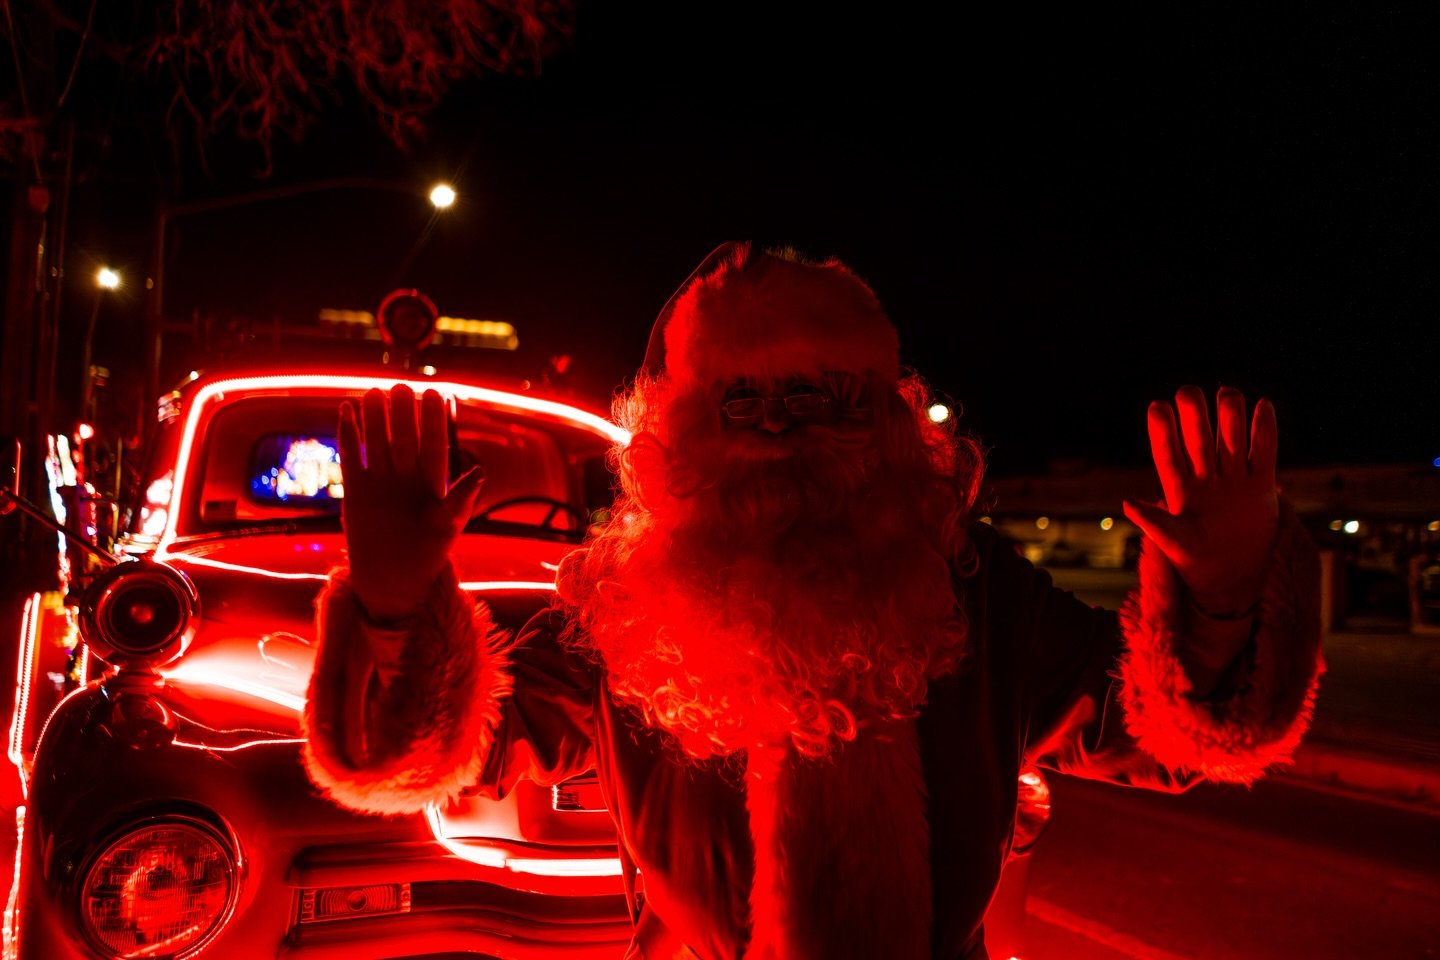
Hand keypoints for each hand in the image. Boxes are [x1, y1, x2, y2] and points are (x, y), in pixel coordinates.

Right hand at [336, 385, 484, 620]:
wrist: (394, 579)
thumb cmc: (428, 553)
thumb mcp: (447, 526)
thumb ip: (460, 498)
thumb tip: (480, 472)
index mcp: (432, 482)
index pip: (433, 444)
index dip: (433, 420)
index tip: (434, 394)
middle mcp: (407, 476)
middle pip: (404, 438)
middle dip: (403, 414)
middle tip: (401, 388)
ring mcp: (381, 481)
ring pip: (378, 442)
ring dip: (376, 419)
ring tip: (374, 393)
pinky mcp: (357, 490)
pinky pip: (352, 456)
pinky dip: (349, 434)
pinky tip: (346, 409)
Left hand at [1123, 386, 1279, 615]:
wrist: (1231, 575)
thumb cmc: (1193, 559)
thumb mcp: (1173, 543)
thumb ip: (1155, 523)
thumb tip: (1128, 504)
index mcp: (1178, 489)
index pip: (1168, 454)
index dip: (1162, 432)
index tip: (1157, 407)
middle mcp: (1204, 478)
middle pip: (1199, 441)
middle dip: (1194, 417)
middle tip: (1188, 391)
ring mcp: (1232, 479)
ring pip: (1231, 442)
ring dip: (1230, 419)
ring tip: (1227, 393)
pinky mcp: (1260, 486)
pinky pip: (1263, 453)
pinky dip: (1264, 432)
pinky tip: (1264, 406)